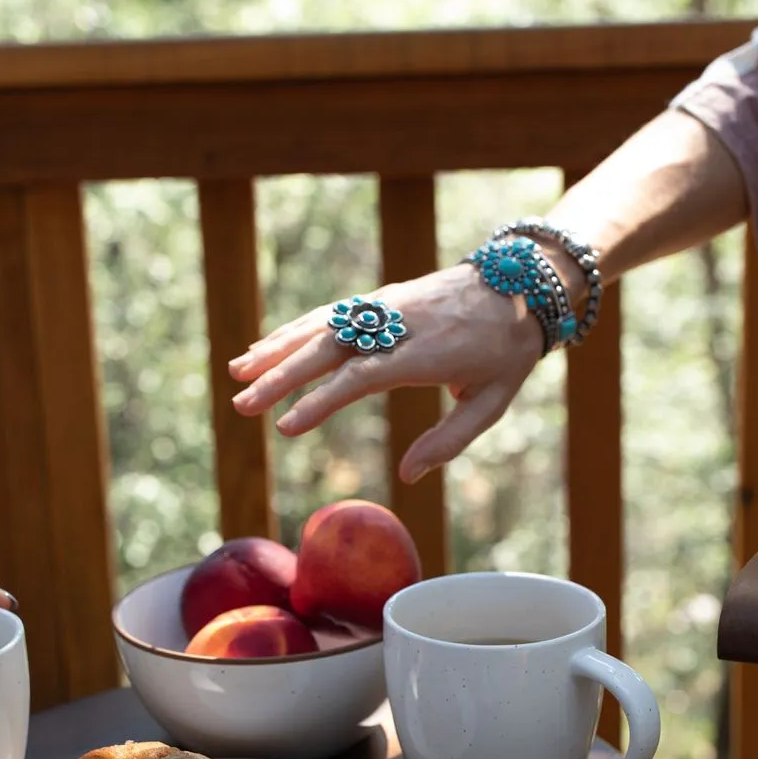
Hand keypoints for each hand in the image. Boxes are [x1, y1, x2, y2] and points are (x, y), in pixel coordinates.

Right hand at [228, 264, 542, 481]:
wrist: (521, 282)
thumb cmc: (506, 351)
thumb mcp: (492, 402)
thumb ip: (449, 441)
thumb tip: (408, 476)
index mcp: (426, 353)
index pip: (362, 377)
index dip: (321, 401)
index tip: (286, 425)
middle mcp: (399, 323)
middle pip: (329, 349)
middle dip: (282, 377)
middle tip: (243, 404)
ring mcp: (385, 305)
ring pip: (321, 325)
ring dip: (276, 349)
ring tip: (236, 373)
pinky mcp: (379, 298)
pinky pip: (329, 314)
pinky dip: (293, 330)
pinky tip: (264, 347)